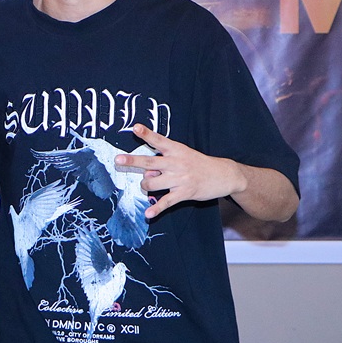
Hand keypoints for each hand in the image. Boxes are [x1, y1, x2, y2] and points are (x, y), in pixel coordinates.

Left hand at [115, 124, 246, 218]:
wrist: (223, 174)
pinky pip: (166, 202)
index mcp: (176, 150)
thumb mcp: (183, 154)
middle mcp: (176, 163)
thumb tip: (147, 175)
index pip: (158, 140)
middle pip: (150, 162)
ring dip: (145, 186)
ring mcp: (179, 178)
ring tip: (147, 187)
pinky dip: (156, 209)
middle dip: (132, 161)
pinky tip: (148, 214)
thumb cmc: (198, 163)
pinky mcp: (184, 193)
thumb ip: (163, 162)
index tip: (135, 128)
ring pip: (152, 184)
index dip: (146, 134)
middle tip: (118, 159)